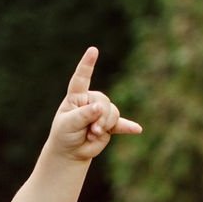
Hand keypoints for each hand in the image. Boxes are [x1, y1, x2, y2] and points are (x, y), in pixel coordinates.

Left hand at [47, 47, 142, 161]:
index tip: (93, 50)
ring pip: (112, 112)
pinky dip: (128, 127)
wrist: (71, 151)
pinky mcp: (109, 125)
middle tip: (90, 131)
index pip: (81, 78)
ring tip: (92, 135)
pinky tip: (137, 130)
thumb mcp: (68, 124)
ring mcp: (101, 112)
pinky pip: (121, 124)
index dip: (87, 64)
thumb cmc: (64, 134)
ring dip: (104, 126)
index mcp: (76, 97)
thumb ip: (84, 115)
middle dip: (99, 118)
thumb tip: (100, 107)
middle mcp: (91, 101)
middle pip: (103, 102)